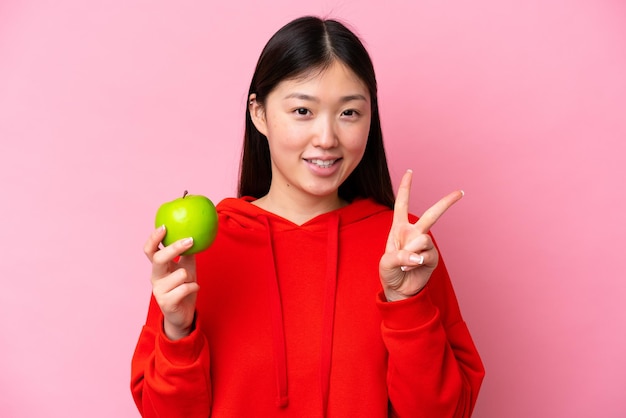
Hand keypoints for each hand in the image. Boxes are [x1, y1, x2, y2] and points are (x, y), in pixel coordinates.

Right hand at [144, 226, 198, 339]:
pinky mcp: (166, 302)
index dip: (154, 238)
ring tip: (190, 282)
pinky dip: (194, 286)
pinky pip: (186, 288)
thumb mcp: (187, 268)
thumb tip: (195, 233)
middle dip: (174, 248)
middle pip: (159, 258)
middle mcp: (155, 277)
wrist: (184, 315)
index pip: (150, 250)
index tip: (164, 226)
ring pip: (180, 274)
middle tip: (190, 240)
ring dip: (191, 277)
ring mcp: (159, 291)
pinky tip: (195, 288)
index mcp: (158, 267)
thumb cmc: (184, 288)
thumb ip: (187, 253)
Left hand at [379, 170, 462, 301]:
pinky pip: (426, 254)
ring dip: (411, 251)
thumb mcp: (386, 262)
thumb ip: (400, 255)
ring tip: (405, 262)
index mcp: (399, 228)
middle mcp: (414, 233)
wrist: (398, 290)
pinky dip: (416, 261)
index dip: (405, 187)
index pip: (402, 204)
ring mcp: (425, 245)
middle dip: (446, 203)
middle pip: (432, 214)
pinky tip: (411, 267)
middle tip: (460, 192)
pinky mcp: (432, 258)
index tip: (410, 171)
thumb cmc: (390, 272)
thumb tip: (419, 254)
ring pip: (424, 238)